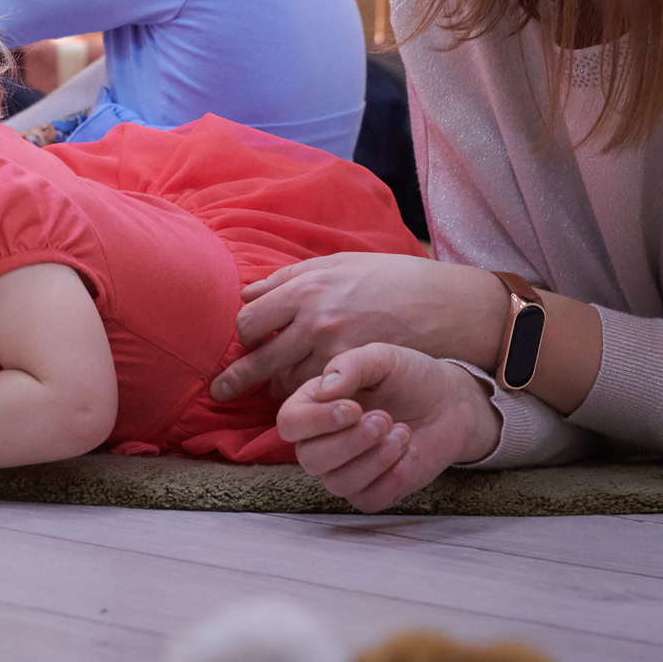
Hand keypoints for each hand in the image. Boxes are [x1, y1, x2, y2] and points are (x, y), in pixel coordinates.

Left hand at [213, 253, 503, 401]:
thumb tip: (248, 292)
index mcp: (306, 288)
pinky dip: (310, 397)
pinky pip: (318, 395)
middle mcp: (314, 320)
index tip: (246, 341)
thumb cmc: (390, 278)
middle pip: (259, 359)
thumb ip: (288, 278)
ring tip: (270, 394)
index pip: (250, 320)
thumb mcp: (337, 264)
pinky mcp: (356, 375)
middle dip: (236, 379)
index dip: (244, 334)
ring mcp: (334, 351)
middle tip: (219, 391)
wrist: (443, 304)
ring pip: (287, 383)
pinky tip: (308, 398)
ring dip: (277, 389)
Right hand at [275, 344, 502, 513]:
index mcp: (314, 405)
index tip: (354, 408)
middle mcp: (322, 441)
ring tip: (403, 433)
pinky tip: (410, 454)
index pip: (289, 422)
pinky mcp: (372, 491)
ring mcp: (346, 470)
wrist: (449, 403)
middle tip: (385, 419)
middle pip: (309, 458)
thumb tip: (323, 390)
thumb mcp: (382, 358)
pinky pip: (367, 500)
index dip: (316, 421)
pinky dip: (391, 480)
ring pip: (337, 483)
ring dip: (373, 460)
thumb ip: (351, 366)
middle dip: (349, 442)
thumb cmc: (409, 377)